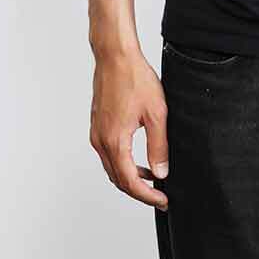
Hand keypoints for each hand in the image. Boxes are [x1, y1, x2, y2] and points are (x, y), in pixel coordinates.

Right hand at [89, 48, 169, 210]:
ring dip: (131, 177)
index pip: (129, 182)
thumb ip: (158, 146)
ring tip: (153, 179)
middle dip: (139, 191)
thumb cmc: (135, 79)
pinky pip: (109, 154)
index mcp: (114, 141)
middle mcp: (100, 141)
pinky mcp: (97, 126)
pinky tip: (139, 159)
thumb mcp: (156, 113)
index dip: (147, 196)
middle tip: (160, 196)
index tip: (163, 201)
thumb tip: (160, 172)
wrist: (115, 56)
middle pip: (118, 179)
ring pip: (112, 168)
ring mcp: (96, 134)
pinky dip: (123, 163)